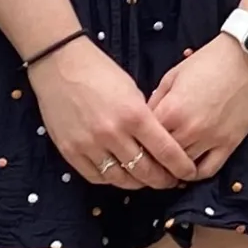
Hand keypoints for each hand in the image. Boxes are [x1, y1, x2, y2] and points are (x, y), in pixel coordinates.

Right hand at [32, 37, 196, 188]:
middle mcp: (112, 134)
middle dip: (162, 180)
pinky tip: (120, 175)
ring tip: (146, 180)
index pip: (166, 151)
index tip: (188, 173)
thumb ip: (145, 119)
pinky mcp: (70, 151)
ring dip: (137, 183)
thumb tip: (158, 143)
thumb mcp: (132, 91)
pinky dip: (111, 179)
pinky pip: (96, 176)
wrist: (59, 64)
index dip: (181, 167)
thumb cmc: (100, 72)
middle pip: (145, 171)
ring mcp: (89, 145)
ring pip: (120, 179)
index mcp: (134, 115)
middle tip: (170, 181)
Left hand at [146, 35, 247, 173]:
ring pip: (182, 168)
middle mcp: (189, 129)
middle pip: (161, 157)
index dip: (137, 142)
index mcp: (171, 110)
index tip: (134, 144)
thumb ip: (157, 99)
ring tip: (164, 166)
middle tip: (146, 159)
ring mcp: (210, 139)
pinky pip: (208, 170)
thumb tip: (146, 119)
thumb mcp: (173, 75)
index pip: (144, 138)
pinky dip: (195, 174)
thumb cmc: (210, 61)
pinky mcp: (229, 144)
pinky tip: (188, 169)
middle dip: (151, 159)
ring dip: (172, 169)